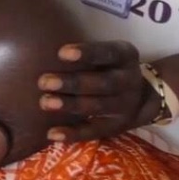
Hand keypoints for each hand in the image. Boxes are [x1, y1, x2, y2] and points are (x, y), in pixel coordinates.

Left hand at [37, 40, 156, 142]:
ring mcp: (125, 106)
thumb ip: (81, 53)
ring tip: (44, 102)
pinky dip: (72, 133)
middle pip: (103, 82)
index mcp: (125, 56)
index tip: (61, 53)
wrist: (140, 97)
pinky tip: (51, 133)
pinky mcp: (116, 127)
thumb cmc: (106, 67)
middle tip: (43, 81)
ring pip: (98, 106)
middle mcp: (129, 81)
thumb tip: (38, 46)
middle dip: (72, 83)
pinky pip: (94, 131)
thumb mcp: (105, 55)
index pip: (108, 52)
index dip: (87, 53)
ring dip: (70, 105)